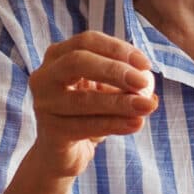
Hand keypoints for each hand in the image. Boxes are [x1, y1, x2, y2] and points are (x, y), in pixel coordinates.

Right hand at [23, 32, 156, 183]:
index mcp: (59, 56)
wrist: (66, 152)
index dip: (117, 49)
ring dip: (120, 102)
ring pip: (83, 99)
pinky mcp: (50, 131)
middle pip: (77, 62)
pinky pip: (85, 126)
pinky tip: (135, 124)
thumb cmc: (88, 113)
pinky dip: (114, 124)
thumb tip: (149, 80)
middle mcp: (45, 76)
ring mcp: (44, 104)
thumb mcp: (106, 90)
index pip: (87, 41)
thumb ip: (124, 81)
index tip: (146, 64)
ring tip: (146, 107)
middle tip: (143, 81)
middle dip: (114, 70)